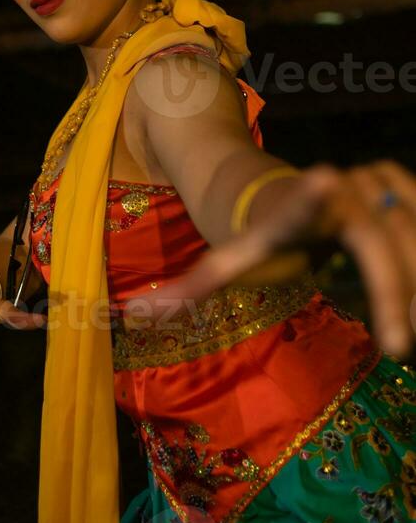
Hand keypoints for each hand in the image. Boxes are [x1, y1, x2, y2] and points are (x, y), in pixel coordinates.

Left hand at [122, 161, 415, 356]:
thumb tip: (135, 317)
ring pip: (410, 244)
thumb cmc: (263, 236)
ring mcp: (377, 180)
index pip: (299, 209)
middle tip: (398, 345)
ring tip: (406, 335)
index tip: (324, 178)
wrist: (294, 190)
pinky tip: (414, 296)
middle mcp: (340, 189)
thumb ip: (194, 289)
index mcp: (292, 208)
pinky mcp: (402, 182)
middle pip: (379, 248)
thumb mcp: (235, 260)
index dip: (309, 198)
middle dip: (396, 294)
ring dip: (412, 291)